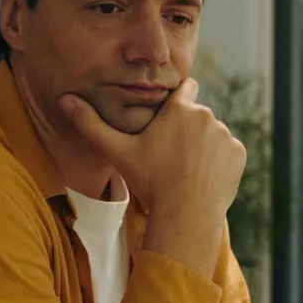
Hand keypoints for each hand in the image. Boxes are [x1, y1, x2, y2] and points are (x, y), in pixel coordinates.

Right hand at [61, 79, 244, 222]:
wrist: (185, 215)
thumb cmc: (150, 183)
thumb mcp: (118, 152)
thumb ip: (91, 124)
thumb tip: (64, 99)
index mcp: (179, 110)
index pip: (185, 88)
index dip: (178, 99)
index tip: (171, 112)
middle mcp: (206, 116)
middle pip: (196, 117)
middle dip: (187, 130)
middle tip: (172, 156)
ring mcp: (225, 135)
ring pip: (212, 135)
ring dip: (203, 146)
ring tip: (186, 170)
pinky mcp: (238, 153)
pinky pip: (228, 152)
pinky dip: (219, 161)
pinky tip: (202, 177)